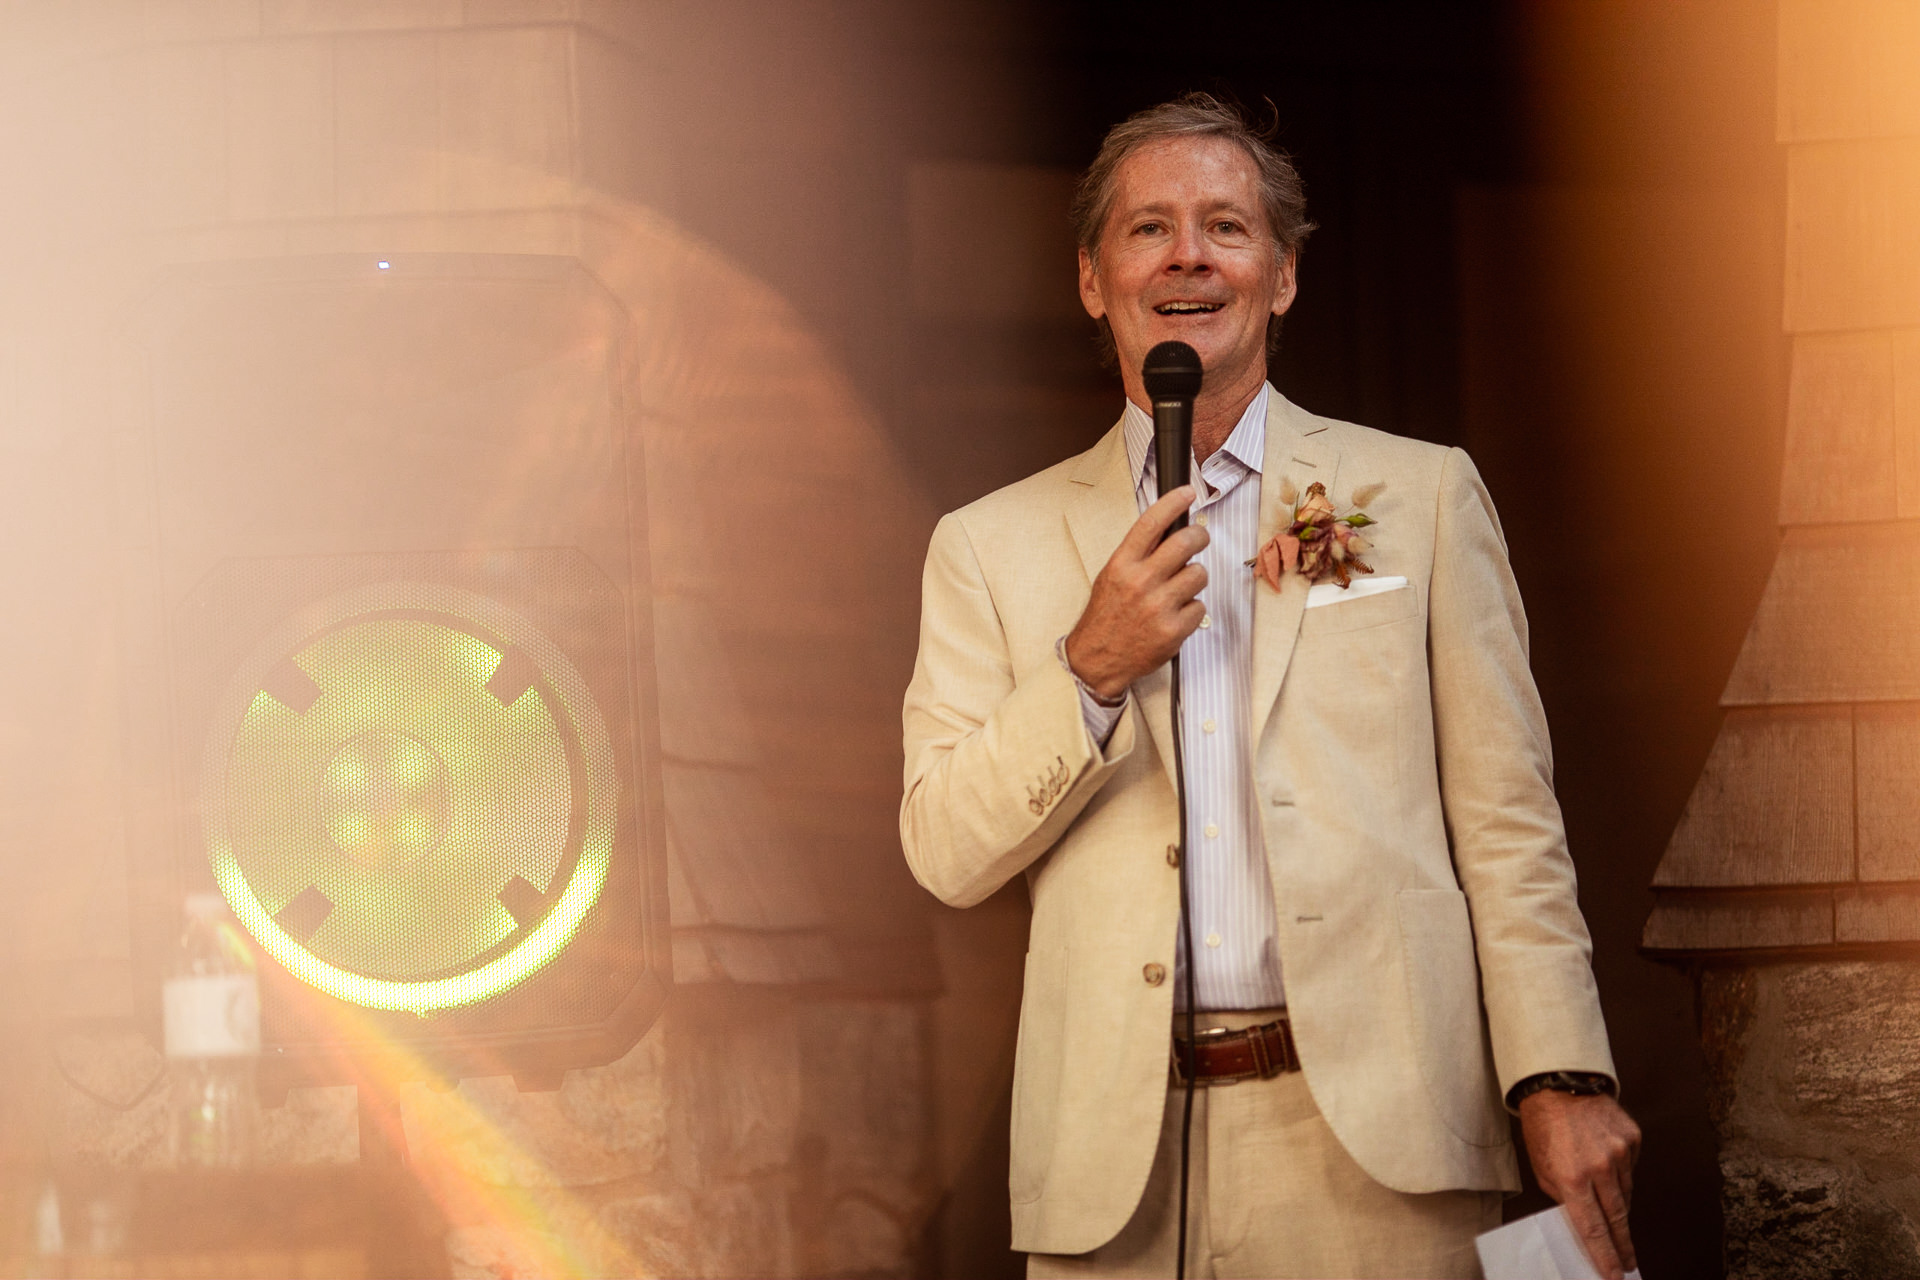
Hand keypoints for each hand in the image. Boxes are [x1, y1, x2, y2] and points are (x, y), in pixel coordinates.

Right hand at [1064, 486, 1207, 699]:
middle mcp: (1140, 582)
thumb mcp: (1112, 576)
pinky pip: (1200, 607)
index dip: (1173, 502)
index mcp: (1122, 564)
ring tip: (1179, 589)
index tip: (1187, 493)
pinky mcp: (1173, 630)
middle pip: (1186, 543)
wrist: (1097, 659)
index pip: (1151, 523)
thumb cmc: (1106, 616)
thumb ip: (1138, 555)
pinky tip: (1175, 615)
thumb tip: (1169, 530)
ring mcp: (1158, 607)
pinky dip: (1192, 610)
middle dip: (1199, 536)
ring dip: (1194, 579)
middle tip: (1199, 538)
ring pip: (1199, 574)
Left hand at [1518, 1090, 1641, 1278]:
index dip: (1604, 1255)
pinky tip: (1607, 1165)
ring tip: (1610, 1208)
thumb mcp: (1541, 1166)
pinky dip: (1620, 1172)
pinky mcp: (1632, 1138)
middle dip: (1622, 1245)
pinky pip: (1630, 1168)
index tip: (1614, 1275)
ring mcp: (1619, 1152)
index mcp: (1571, 1177)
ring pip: (1625, 1193)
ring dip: (1618, 1205)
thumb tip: (1583, 1219)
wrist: (1558, 1083)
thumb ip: (1562, 1195)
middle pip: (1617, 1218)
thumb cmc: (1543, 1126)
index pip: (1592, 1228)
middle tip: (1628, 1264)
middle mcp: (1599, 1167)